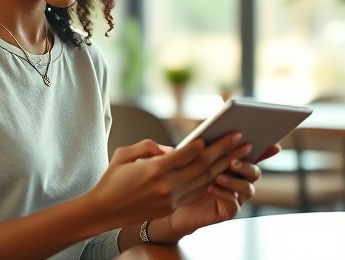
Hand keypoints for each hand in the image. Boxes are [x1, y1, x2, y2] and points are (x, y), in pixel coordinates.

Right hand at [87, 132, 245, 229]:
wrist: (103, 210)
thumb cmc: (111, 179)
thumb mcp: (125, 154)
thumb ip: (149, 147)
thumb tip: (172, 149)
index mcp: (154, 170)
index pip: (186, 154)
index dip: (203, 144)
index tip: (218, 134)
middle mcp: (166, 186)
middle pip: (202, 167)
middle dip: (224, 152)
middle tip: (241, 140)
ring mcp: (170, 199)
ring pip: (204, 180)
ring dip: (224, 166)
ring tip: (240, 154)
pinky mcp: (171, 206)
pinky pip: (196, 191)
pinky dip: (211, 180)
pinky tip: (222, 171)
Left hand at [160, 143, 280, 237]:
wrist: (175, 202)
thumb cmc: (184, 176)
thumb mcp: (191, 159)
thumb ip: (201, 148)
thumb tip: (201, 137)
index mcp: (235, 164)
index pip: (254, 155)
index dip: (267, 151)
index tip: (274, 145)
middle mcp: (240, 180)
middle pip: (254, 172)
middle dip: (246, 165)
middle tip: (232, 161)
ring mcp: (237, 196)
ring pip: (248, 188)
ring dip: (235, 181)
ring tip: (219, 177)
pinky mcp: (228, 210)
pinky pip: (234, 204)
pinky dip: (224, 194)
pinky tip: (211, 188)